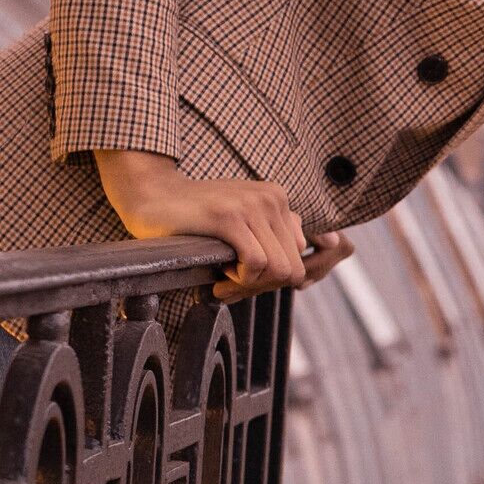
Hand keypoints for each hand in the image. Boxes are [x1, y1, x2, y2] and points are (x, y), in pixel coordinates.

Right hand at [93, 151, 354, 298]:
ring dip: (248, 287)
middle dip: (263, 288)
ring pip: (277, 270)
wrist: (150, 194)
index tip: (242, 280)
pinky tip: (217, 274)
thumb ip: (278, 231)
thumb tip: (334, 243)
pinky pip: (255, 264)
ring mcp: (252, 206)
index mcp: (279, 199)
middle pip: (292, 269)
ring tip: (221, 280)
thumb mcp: (242, 220)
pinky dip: (237, 281)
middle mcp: (272, 199)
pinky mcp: (229, 217)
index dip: (272, 279)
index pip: (299, 258)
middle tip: (229, 288)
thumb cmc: (194, 216)